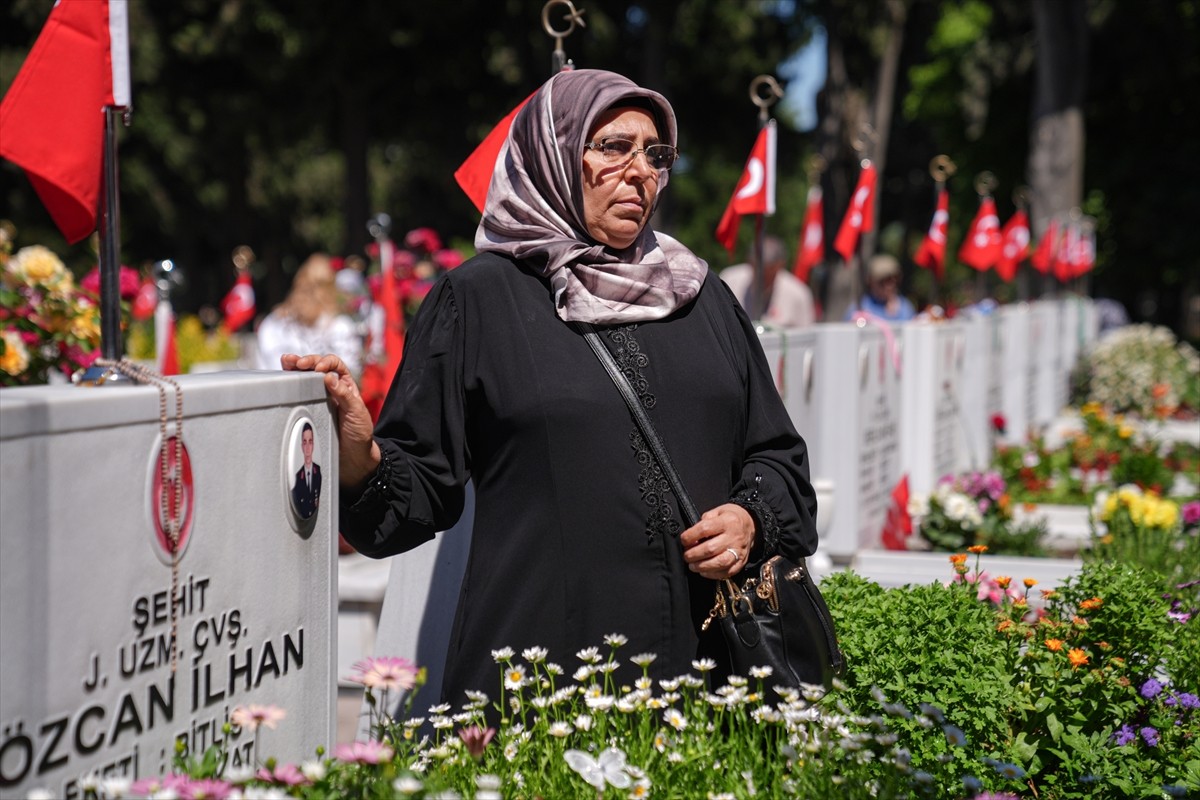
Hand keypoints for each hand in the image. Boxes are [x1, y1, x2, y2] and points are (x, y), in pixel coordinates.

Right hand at [281, 353, 379, 487]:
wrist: (352, 459)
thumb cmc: (359, 435)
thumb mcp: (356, 413)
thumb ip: (344, 395)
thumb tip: (328, 377)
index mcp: (346, 386)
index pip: (336, 365)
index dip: (327, 362)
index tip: (319, 369)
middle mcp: (331, 390)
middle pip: (317, 367)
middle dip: (307, 361)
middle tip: (296, 363)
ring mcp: (319, 400)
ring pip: (306, 378)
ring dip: (295, 367)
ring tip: (286, 362)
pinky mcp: (309, 410)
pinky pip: (299, 394)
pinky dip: (291, 383)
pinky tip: (285, 376)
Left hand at [679, 503, 755, 579]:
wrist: (750, 525)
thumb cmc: (730, 518)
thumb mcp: (718, 511)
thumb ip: (704, 521)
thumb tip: (692, 537)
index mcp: (727, 522)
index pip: (705, 529)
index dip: (690, 536)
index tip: (684, 540)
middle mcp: (734, 537)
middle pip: (710, 549)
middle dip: (693, 554)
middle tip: (686, 555)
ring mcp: (739, 551)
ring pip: (719, 563)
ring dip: (702, 566)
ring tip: (693, 566)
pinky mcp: (741, 562)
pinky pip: (727, 572)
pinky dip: (713, 574)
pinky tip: (704, 571)